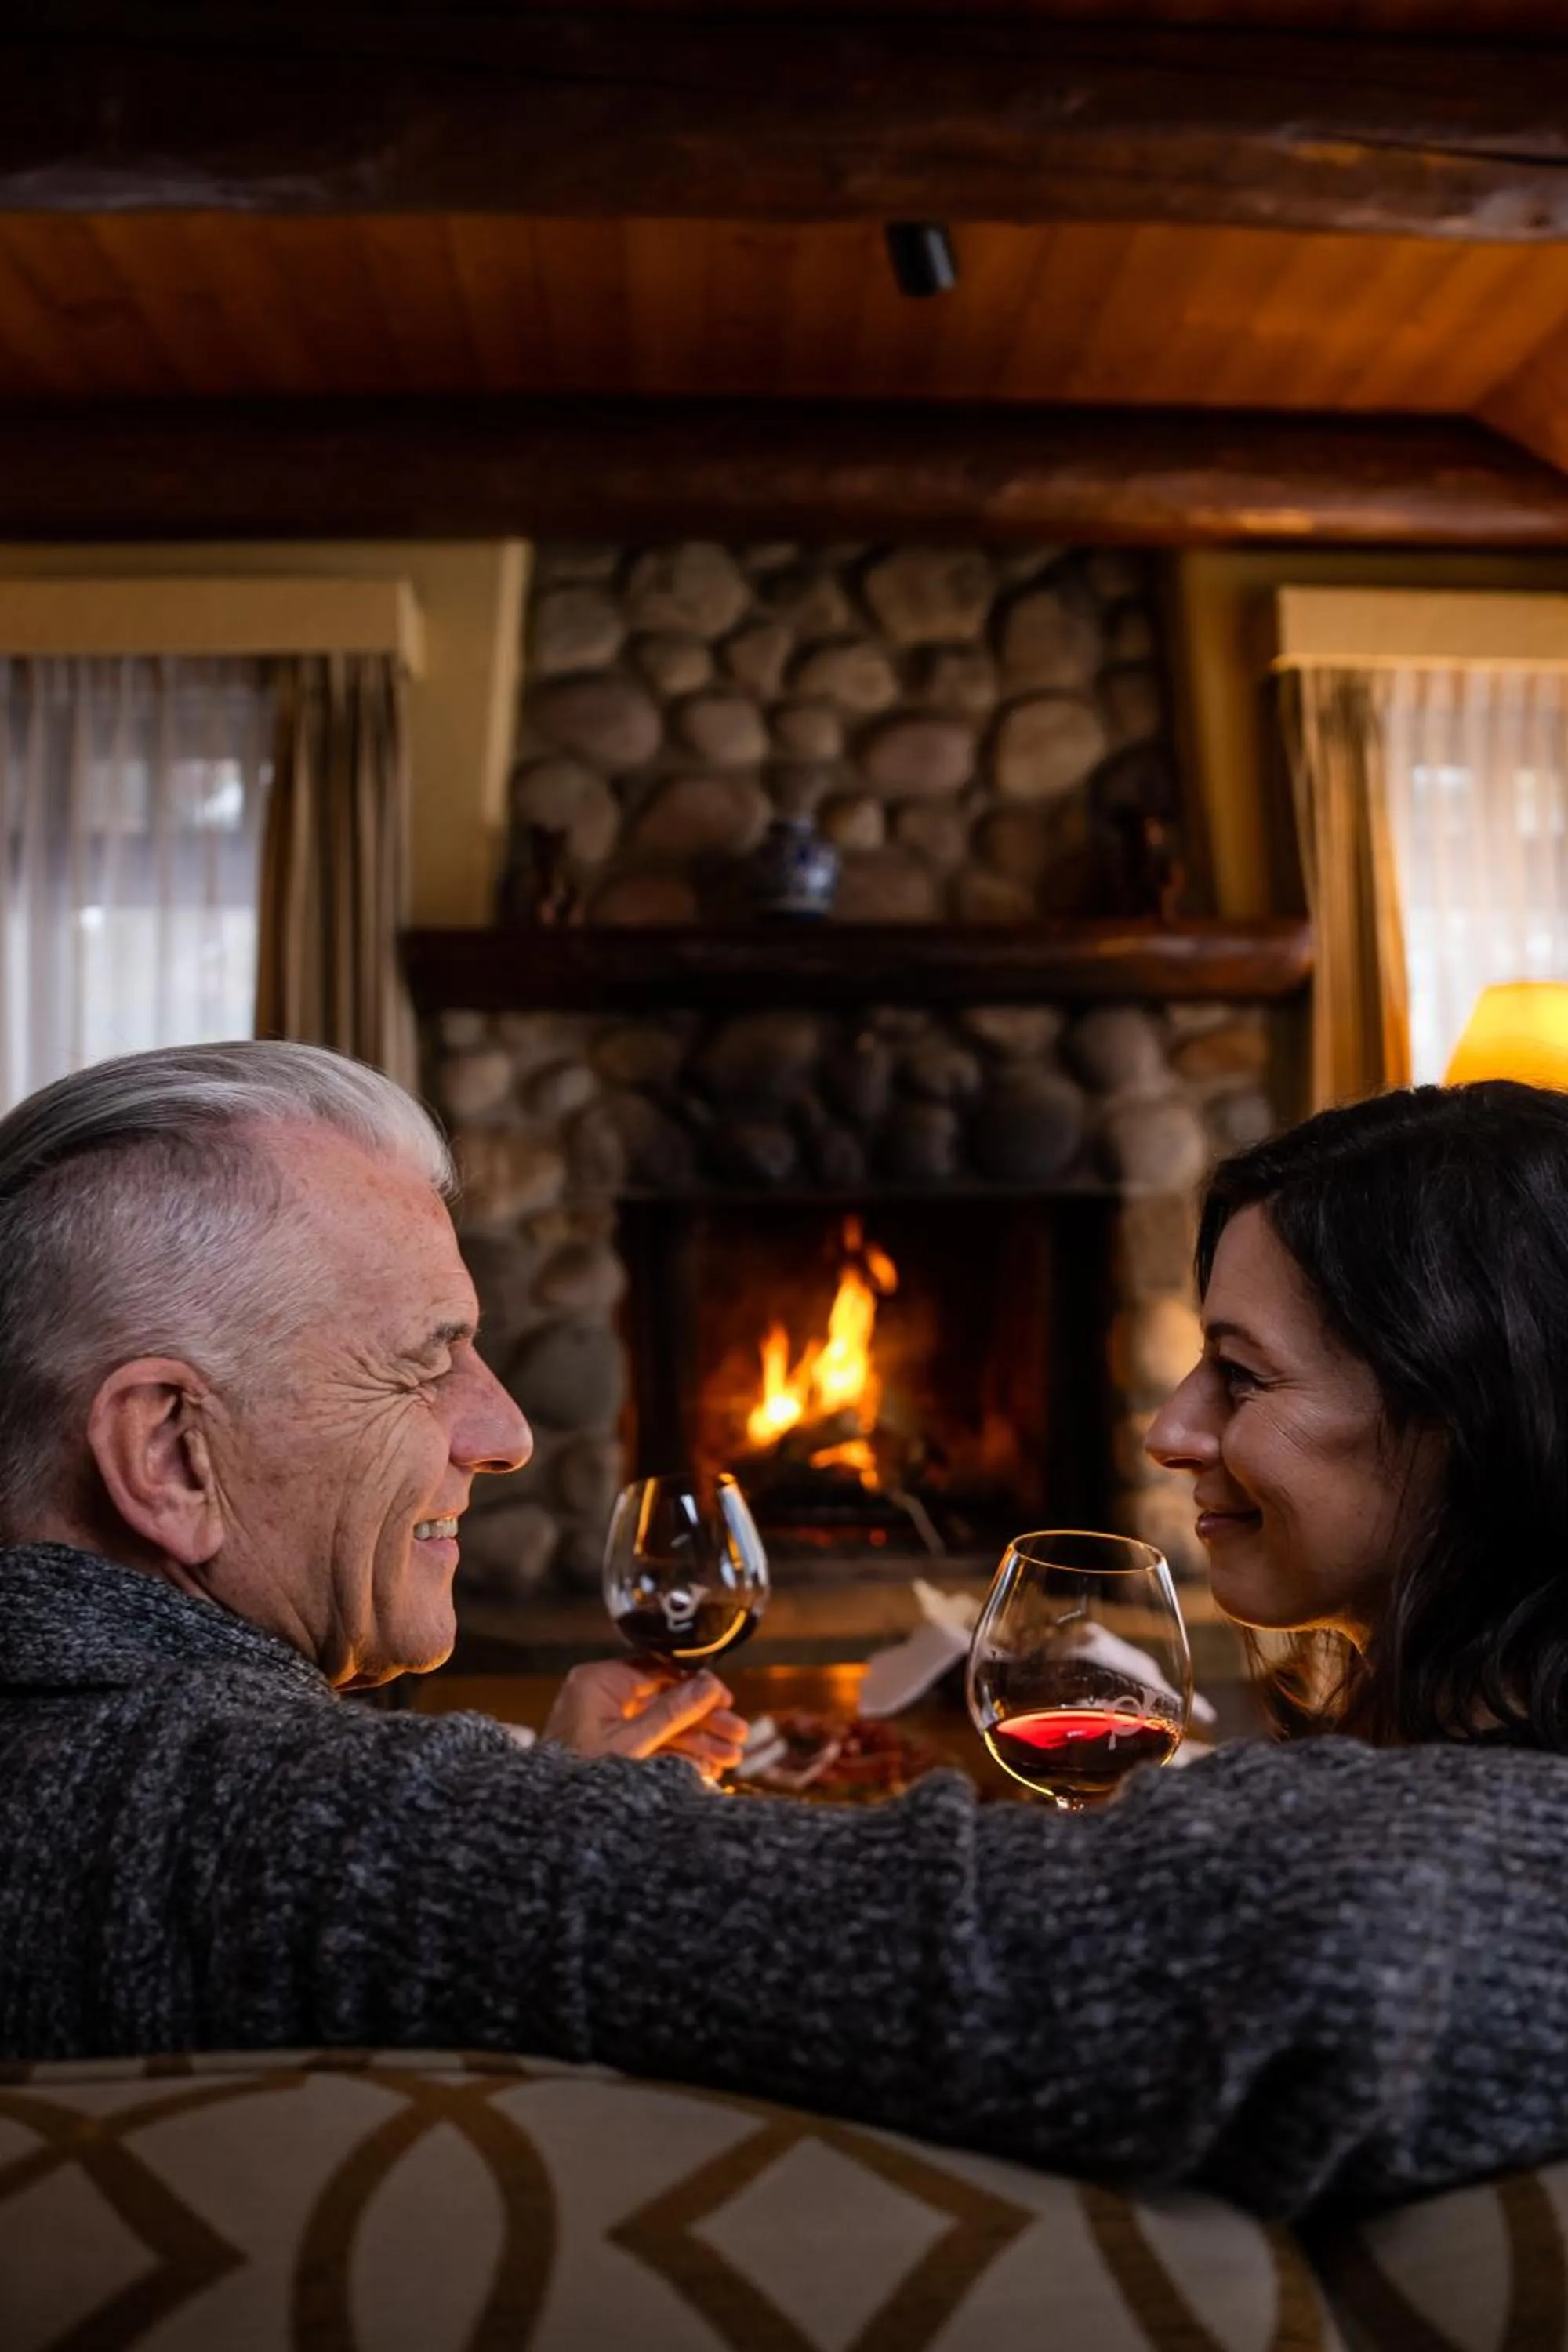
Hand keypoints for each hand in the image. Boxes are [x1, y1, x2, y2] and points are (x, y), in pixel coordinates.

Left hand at [542, 1659, 748, 1779]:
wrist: (547, 1820)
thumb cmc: (581, 1775)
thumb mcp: (634, 1743)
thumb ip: (673, 1712)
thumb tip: (710, 1684)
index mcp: (599, 1682)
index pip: (658, 1670)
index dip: (696, 1684)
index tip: (725, 1699)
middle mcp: (602, 1697)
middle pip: (666, 1700)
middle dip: (704, 1720)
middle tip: (738, 1734)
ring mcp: (606, 1724)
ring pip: (662, 1726)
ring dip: (698, 1741)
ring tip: (732, 1758)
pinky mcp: (611, 1748)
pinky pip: (651, 1745)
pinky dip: (677, 1756)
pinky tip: (708, 1769)